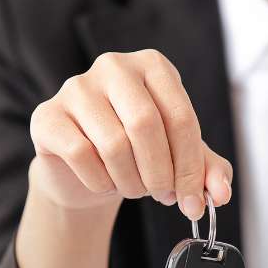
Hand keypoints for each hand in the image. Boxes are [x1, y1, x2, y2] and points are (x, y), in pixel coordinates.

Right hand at [28, 49, 231, 220]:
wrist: (82, 167)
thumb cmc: (136, 153)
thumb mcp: (179, 158)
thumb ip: (207, 170)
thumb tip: (220, 193)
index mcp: (153, 66)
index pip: (180, 116)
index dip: (191, 166)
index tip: (194, 201)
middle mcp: (114, 66)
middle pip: (145, 125)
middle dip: (160, 173)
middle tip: (163, 196)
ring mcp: (76, 88)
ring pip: (113, 144)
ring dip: (130, 181)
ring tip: (134, 188)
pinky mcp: (47, 116)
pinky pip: (81, 155)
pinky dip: (100, 181)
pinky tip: (104, 182)